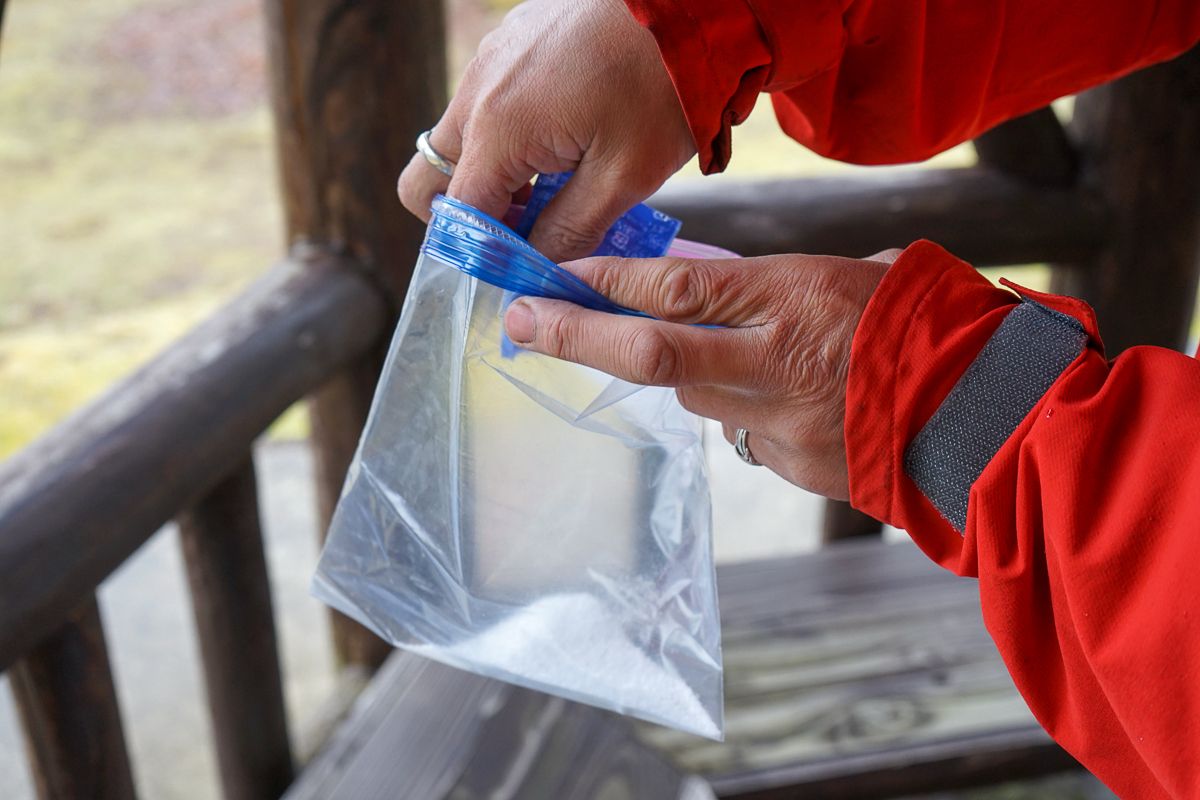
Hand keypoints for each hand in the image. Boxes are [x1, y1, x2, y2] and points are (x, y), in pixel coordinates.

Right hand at [397, 0, 693, 261]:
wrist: (692, 6)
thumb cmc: (664, 89)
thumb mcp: (624, 178)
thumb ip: (569, 230)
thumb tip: (535, 266)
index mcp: (499, 129)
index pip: (458, 216)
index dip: (484, 254)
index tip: (522, 268)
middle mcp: (478, 91)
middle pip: (432, 176)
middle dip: (470, 214)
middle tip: (527, 229)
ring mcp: (491, 58)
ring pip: (461, 138)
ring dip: (496, 173)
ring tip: (558, 184)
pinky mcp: (511, 41)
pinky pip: (487, 100)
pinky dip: (511, 132)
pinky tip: (566, 138)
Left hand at [502, 251, 900, 498]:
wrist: (993, 416)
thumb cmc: (932, 325)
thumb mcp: (855, 276)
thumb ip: (777, 286)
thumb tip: (710, 285)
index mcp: (795, 298)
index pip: (675, 290)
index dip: (606, 284)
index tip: (553, 276)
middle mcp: (775, 362)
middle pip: (652, 352)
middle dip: (576, 336)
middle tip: (521, 323)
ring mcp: (782, 424)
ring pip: (695, 397)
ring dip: (684, 375)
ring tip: (725, 355)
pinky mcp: (794, 467)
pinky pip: (745, 435)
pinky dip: (746, 412)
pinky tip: (790, 402)